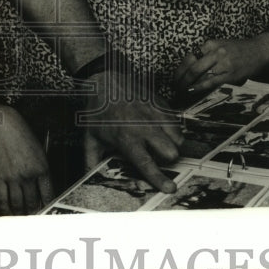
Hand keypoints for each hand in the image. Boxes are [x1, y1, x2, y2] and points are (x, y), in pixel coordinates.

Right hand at [0, 107, 53, 214]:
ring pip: (18, 204)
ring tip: (23, 219)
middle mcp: (29, 175)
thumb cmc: (24, 135)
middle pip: (33, 203)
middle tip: (35, 220)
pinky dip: (6, 209)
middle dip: (35, 214)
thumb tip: (42, 190)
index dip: (48, 207)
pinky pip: (3, 198)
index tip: (48, 213)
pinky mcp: (0, 177)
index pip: (48, 195)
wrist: (5, 126)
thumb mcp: (40, 151)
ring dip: (21, 215)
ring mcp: (13, 177)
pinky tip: (8, 212)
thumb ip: (42, 171)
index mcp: (42, 168)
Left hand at [80, 69, 182, 193]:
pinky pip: (177, 122)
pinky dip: (172, 129)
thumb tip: (90, 180)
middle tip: (157, 157)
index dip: (159, 178)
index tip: (171, 188)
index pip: (146, 163)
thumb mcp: (91, 138)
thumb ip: (92, 162)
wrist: (104, 80)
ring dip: (172, 144)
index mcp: (127, 138)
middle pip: (171, 152)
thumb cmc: (98, 111)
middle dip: (168, 160)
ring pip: (178, 137)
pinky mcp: (161, 103)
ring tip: (159, 142)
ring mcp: (155, 113)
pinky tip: (159, 128)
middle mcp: (144, 126)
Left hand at [171, 34, 268, 95]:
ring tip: (181, 92)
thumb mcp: (221, 45)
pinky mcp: (231, 75)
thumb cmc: (239, 49)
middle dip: (180, 79)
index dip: (180, 70)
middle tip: (174, 87)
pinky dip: (199, 88)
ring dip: (188, 86)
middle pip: (192, 68)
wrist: (261, 50)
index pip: (190, 58)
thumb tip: (190, 67)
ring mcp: (224, 64)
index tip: (176, 78)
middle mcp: (216, 52)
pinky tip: (192, 91)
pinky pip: (211, 83)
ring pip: (200, 76)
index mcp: (211, 44)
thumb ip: (207, 53)